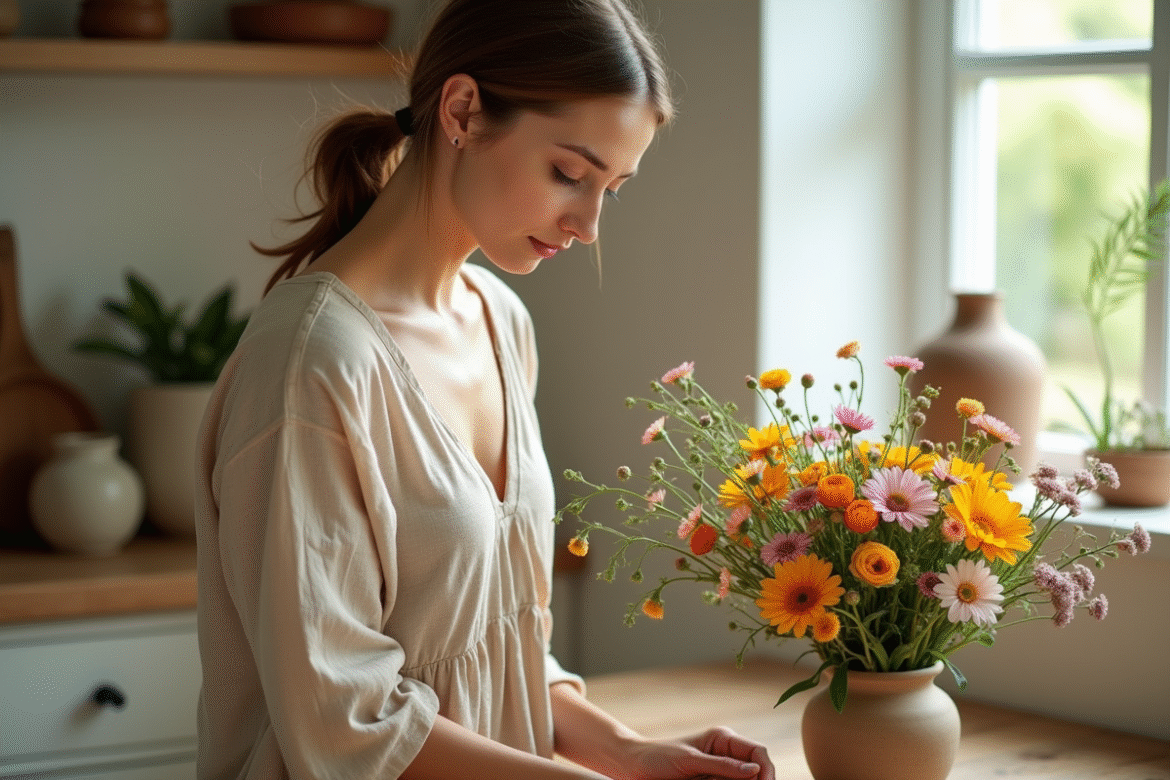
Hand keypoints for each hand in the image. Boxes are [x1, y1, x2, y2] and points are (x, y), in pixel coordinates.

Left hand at [618, 726, 774, 779]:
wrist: (633, 767)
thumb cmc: (658, 757)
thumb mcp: (690, 761)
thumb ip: (722, 766)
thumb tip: (754, 770)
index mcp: (723, 740)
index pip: (758, 752)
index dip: (767, 770)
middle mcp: (725, 756)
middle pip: (755, 772)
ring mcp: (719, 773)